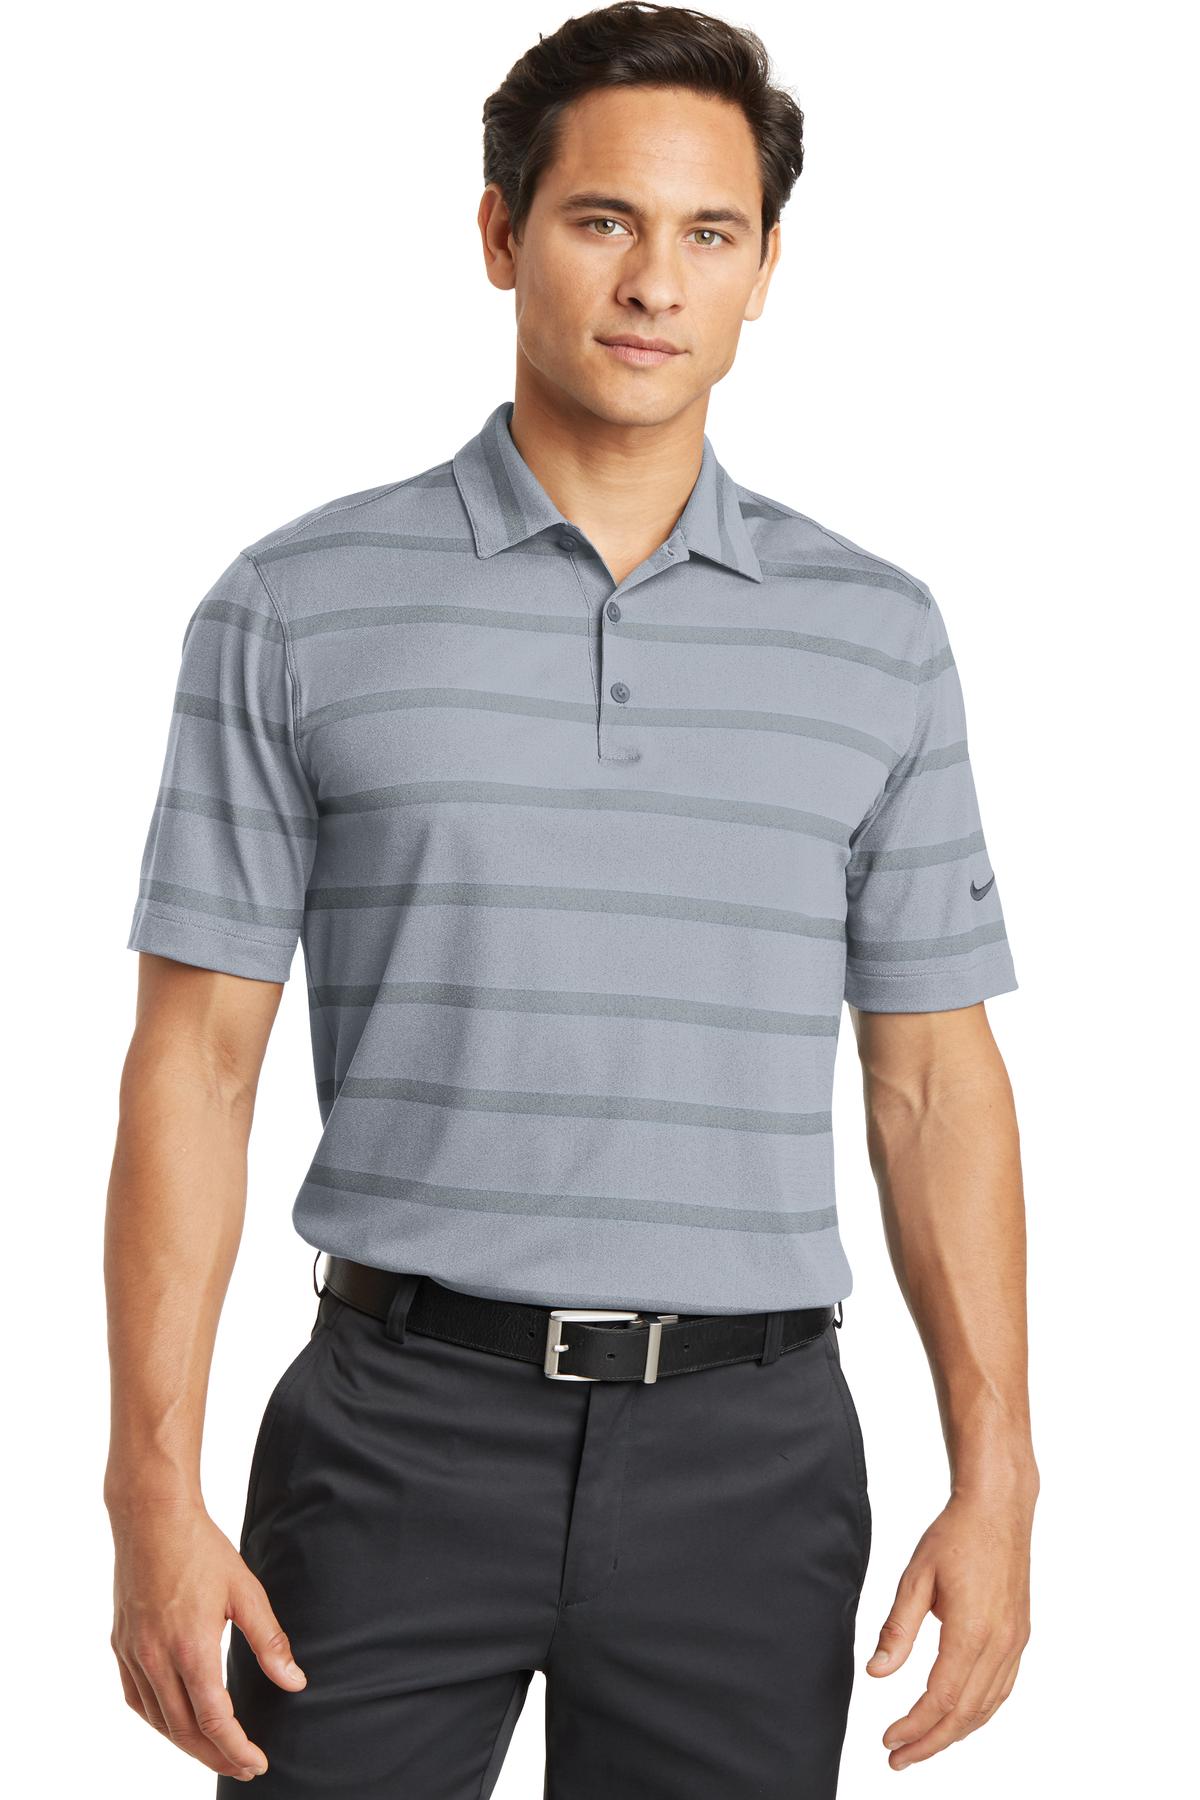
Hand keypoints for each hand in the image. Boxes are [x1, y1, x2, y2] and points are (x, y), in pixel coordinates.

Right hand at [108, 1493, 306, 1781]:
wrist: (152, 1518)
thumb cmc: (202, 1550)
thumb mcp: (246, 1591)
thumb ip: (270, 1642)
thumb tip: (296, 1682)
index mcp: (191, 1648)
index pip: (214, 1720)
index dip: (237, 1748)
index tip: (257, 1762)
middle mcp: (156, 1660)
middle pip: (185, 1731)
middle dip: (216, 1756)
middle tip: (244, 1766)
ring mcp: (134, 1655)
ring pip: (159, 1721)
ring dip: (188, 1745)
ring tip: (216, 1752)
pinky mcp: (122, 1647)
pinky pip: (137, 1701)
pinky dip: (159, 1721)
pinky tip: (176, 1723)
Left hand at [865, 1483, 1035, 1769]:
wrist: (998, 1508)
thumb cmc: (956, 1535)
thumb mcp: (916, 1577)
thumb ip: (897, 1628)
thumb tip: (877, 1673)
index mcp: (972, 1631)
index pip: (940, 1698)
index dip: (914, 1726)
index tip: (889, 1740)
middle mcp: (1000, 1644)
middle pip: (965, 1714)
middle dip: (931, 1742)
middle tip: (898, 1758)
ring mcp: (1015, 1642)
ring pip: (986, 1707)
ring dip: (955, 1733)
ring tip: (923, 1744)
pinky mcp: (1019, 1636)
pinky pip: (1002, 1689)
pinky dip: (979, 1712)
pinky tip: (960, 1717)